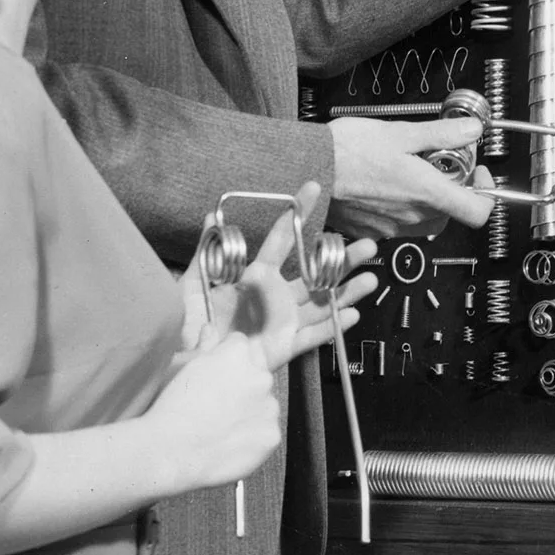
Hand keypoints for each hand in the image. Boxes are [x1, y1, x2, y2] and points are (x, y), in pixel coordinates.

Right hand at [144, 330, 280, 494]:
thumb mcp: (181, 368)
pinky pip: (266, 431)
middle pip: (258, 373)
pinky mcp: (271, 435)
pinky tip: (228, 444)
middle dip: (243, 384)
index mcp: (238, 353)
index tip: (212, 379)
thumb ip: (204, 345)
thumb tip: (211, 328)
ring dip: (251, 411)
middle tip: (216, 405)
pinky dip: (253, 438)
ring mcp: (269, 407)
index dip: (225, 361)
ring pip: (265, 403)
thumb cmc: (169, 409)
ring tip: (220, 428)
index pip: (241, 346)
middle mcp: (260, 375)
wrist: (167, 454)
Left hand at [183, 182, 378, 369]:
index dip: (297, 215)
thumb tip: (209, 218)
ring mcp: (280, 322)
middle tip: (367, 245)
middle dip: (341, 259)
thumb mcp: (193, 284)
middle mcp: (273, 298)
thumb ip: (206, 253)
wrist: (183, 365)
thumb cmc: (187, 325)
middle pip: (314, 275)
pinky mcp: (281, 348)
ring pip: (321, 304)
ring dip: (346, 292)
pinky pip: (311, 338)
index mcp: (254, 278)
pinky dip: (332, 328)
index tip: (312, 190)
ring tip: (371, 280)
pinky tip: (352, 315)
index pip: (281, 240)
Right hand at [326, 115, 496, 238]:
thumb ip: (441, 133)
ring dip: (427, 197)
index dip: (487, 193)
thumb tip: (472, 131)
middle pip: (451, 212)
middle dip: (451, 187)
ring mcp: (390, 228)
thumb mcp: (401, 131)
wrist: (304, 169)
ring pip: (426, 219)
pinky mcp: (371, 232)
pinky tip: (387, 183)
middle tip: (438, 161)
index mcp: (425, 192)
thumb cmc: (346, 151)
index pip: (478, 211)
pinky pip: (399, 224)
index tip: (477, 173)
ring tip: (409, 169)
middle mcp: (411, 217)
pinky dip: (402, 206)